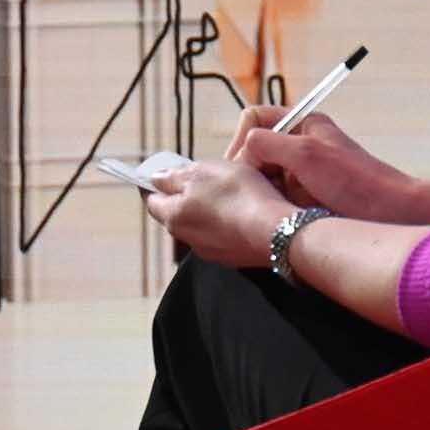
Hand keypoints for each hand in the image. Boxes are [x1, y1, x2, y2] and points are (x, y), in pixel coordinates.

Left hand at [145, 158, 294, 268]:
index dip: (154, 185)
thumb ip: (175, 176)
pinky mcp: (234, 257)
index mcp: (174, 217)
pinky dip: (228, 223)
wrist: (277, 232)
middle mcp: (188, 239)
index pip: (152, 201)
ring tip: (228, 193)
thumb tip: (156, 179)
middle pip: (177, 214)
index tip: (160, 174)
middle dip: (185, 196)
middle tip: (201, 178)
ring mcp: (212, 251)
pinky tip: (244, 211)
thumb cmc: (238, 196)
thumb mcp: (203, 172)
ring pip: (202, 226)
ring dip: (209, 210)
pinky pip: (224, 236)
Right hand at [228, 107, 429, 223]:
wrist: (392, 215)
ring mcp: (301, 171)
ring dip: (264, 191)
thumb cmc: (356, 182)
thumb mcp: (306, 154)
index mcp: (302, 123)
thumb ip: (266, 143)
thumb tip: (243, 154)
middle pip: (254, 149)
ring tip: (279, 206)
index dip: (242, 141)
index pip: (253, 119)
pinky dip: (274, 205)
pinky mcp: (303, 196)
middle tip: (259, 191)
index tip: (242, 167)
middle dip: (251, 170)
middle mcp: (299, 143)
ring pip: (261, 176)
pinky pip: (274, 196)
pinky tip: (285, 216)